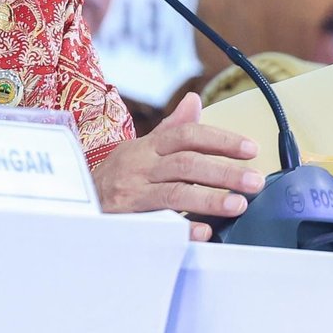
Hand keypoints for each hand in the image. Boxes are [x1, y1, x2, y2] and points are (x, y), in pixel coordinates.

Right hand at [93, 92, 262, 241]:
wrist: (77, 202)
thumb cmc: (118, 175)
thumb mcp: (141, 148)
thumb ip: (171, 128)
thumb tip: (194, 100)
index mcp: (148, 146)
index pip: (186, 135)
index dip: (219, 140)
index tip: (250, 149)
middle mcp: (140, 166)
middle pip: (186, 164)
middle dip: (224, 171)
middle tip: (255, 181)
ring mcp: (133, 193)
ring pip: (175, 192)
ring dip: (210, 198)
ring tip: (238, 205)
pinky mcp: (127, 219)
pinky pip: (158, 225)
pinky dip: (182, 228)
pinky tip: (204, 232)